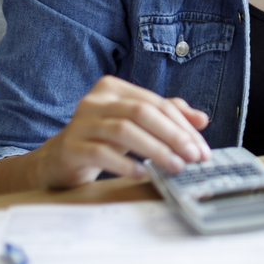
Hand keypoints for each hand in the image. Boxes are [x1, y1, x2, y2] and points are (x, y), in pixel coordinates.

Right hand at [34, 75, 210, 188]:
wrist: (60, 159)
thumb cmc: (103, 139)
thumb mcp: (135, 124)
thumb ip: (166, 116)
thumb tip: (202, 119)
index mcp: (113, 88)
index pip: (157, 104)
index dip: (183, 125)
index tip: (202, 149)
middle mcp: (95, 100)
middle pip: (142, 113)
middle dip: (173, 136)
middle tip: (194, 157)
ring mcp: (80, 122)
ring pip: (124, 131)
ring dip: (155, 150)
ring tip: (175, 167)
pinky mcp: (71, 146)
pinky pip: (101, 153)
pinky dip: (126, 164)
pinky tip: (143, 174)